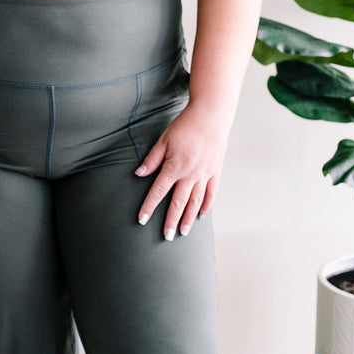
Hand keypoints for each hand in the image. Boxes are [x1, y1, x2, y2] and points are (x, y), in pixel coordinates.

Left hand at [135, 102, 230, 238]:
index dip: (149, 207)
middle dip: (170, 221)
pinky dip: (206, 206)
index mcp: (174, 168)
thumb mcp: (163, 140)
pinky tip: (201, 215)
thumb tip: (138, 174)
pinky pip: (211, 193)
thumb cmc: (185, 126)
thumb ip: (152, 160)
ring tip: (183, 232)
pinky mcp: (215, 172)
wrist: (211, 116)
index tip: (142, 220)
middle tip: (166, 237)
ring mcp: (204, 175)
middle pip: (178, 203)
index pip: (158, 192)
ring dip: (188, 219)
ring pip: (195, 202)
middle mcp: (190, 175)